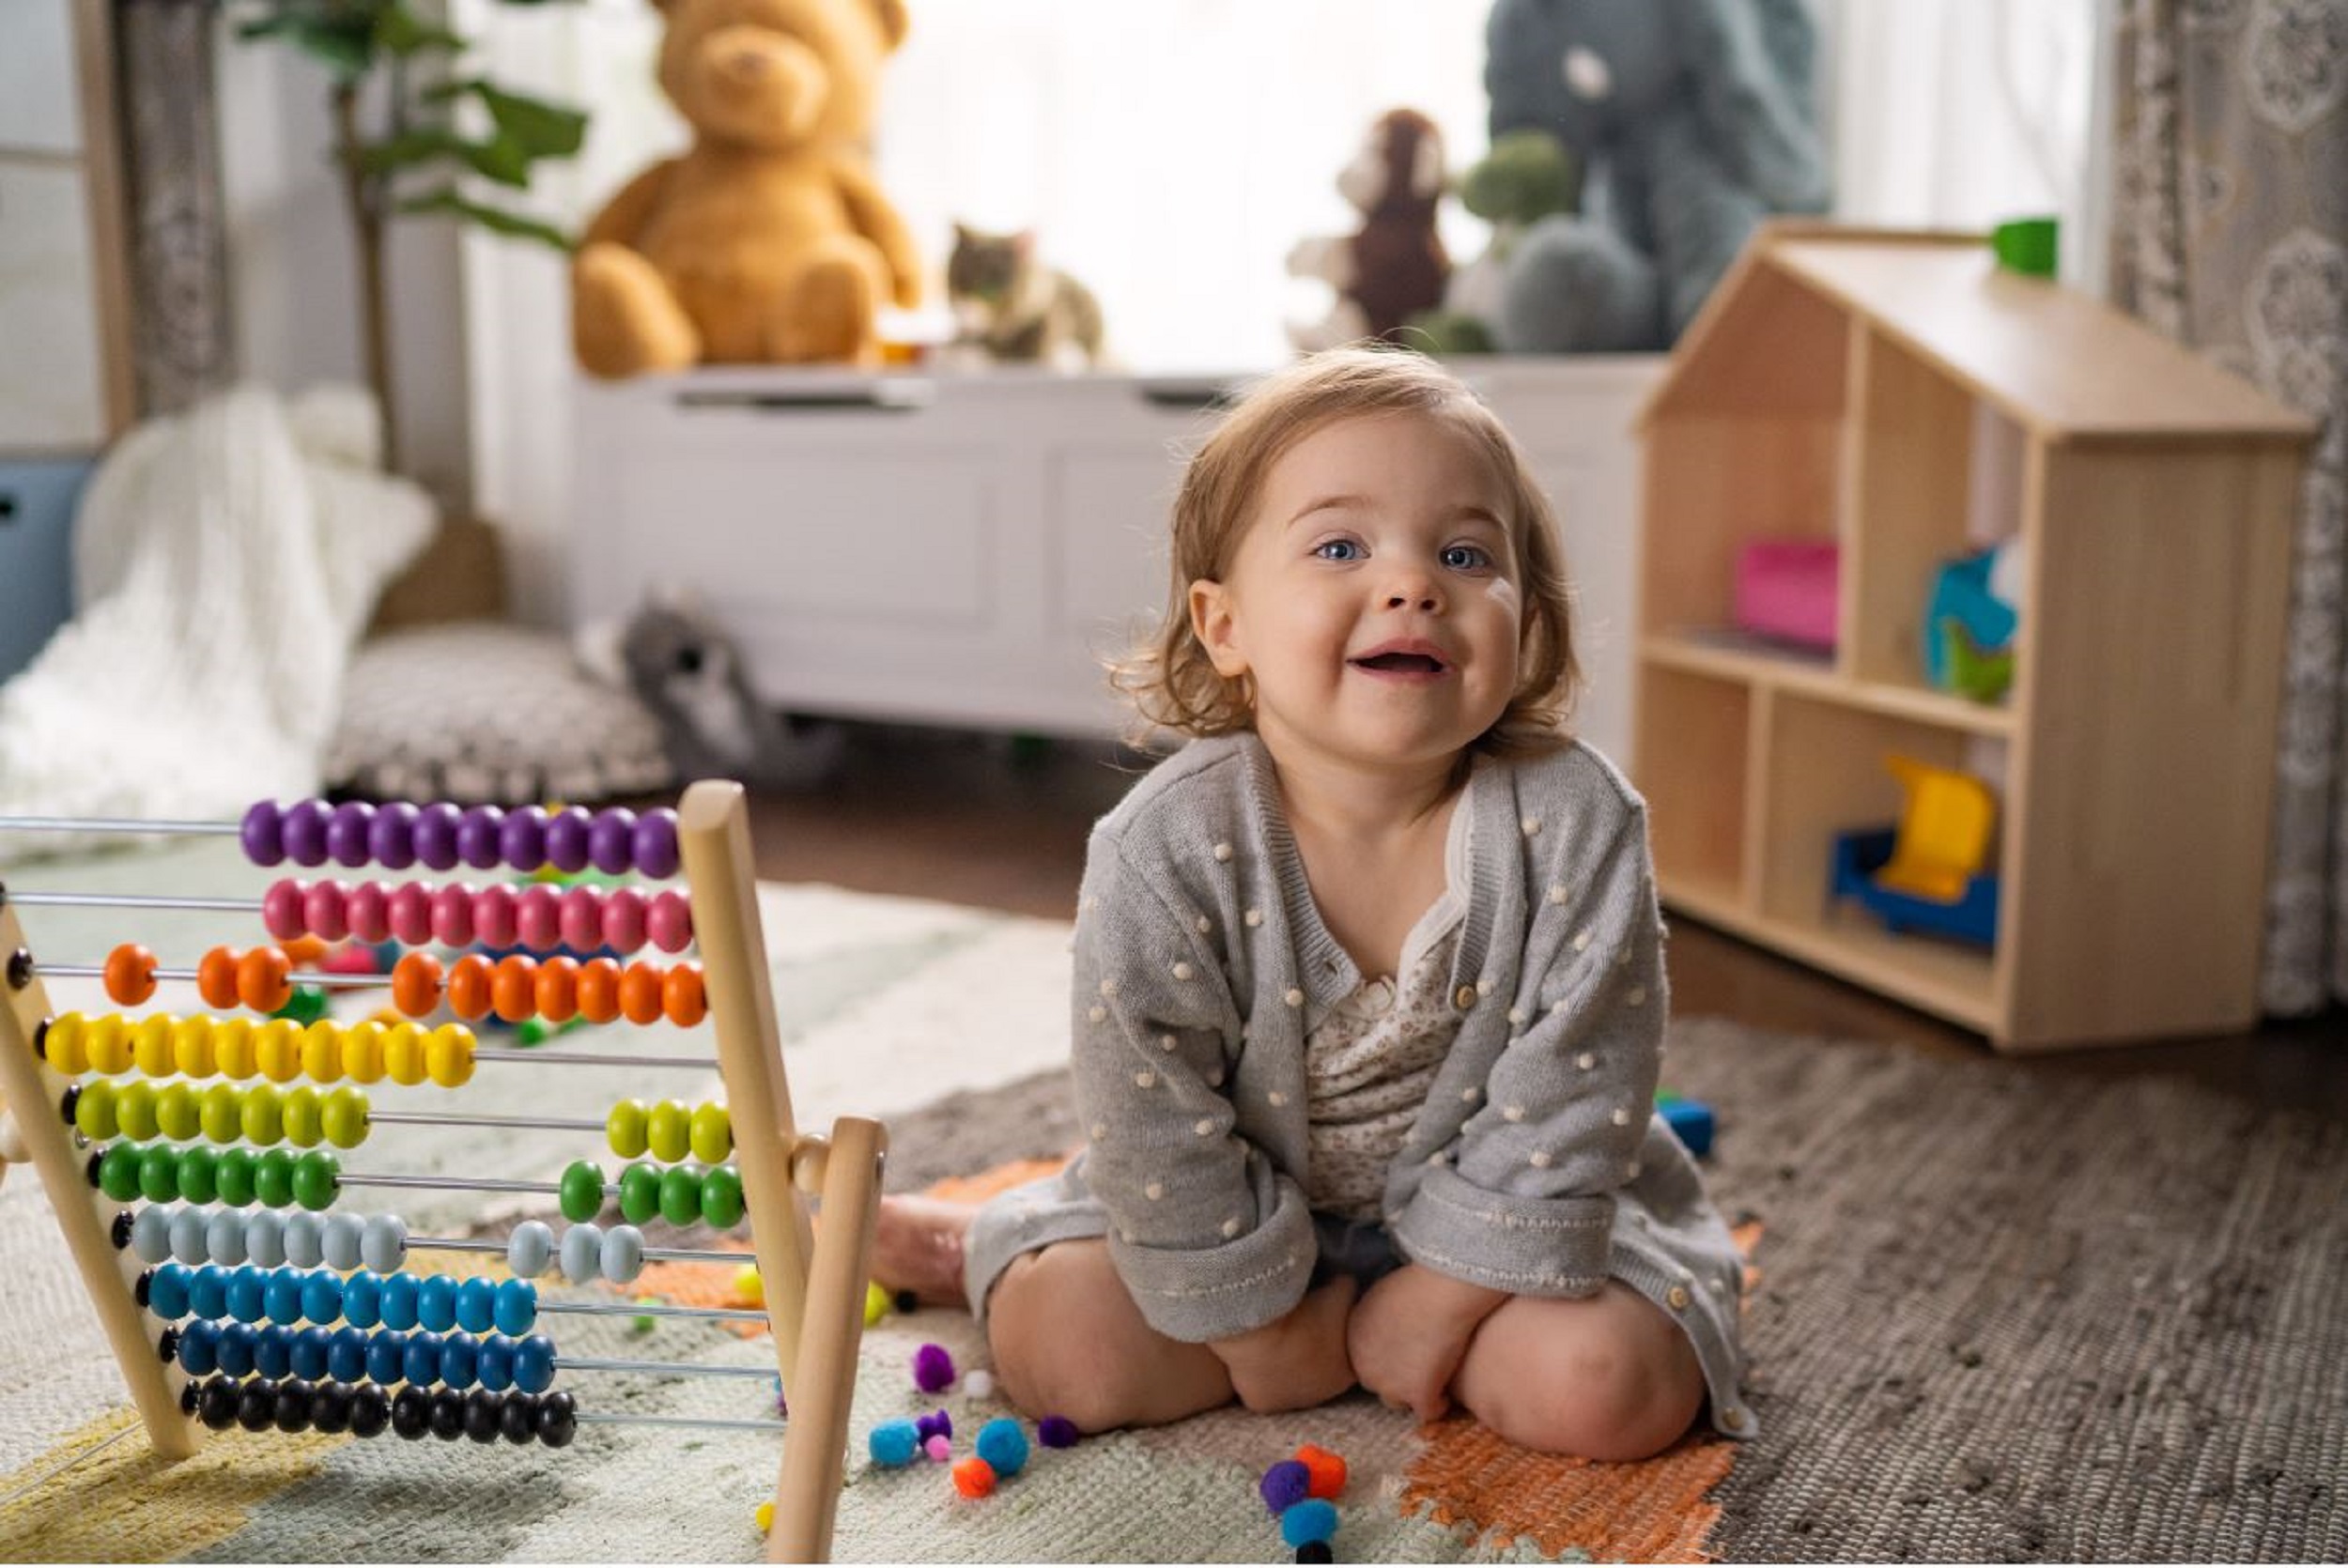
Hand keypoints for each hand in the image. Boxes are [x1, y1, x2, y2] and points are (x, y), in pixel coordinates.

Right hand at [1208, 1275, 1358, 1413]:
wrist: (1265, 1332)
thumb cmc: (1307, 1312)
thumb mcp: (1340, 1291)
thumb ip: (1350, 1293)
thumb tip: (1348, 1286)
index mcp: (1345, 1373)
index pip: (1347, 1357)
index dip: (1337, 1337)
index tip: (1323, 1318)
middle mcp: (1321, 1396)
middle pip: (1319, 1374)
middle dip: (1311, 1354)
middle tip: (1297, 1326)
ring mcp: (1290, 1403)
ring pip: (1289, 1383)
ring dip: (1285, 1365)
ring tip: (1273, 1336)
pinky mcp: (1262, 1403)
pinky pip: (1261, 1386)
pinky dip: (1258, 1370)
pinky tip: (1256, 1349)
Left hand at [1347, 1265, 1508, 1422]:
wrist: (1439, 1292)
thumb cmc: (1417, 1284)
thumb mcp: (1381, 1296)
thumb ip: (1377, 1318)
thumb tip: (1388, 1325)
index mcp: (1353, 1338)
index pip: (1364, 1360)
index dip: (1385, 1357)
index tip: (1404, 1351)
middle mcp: (1364, 1365)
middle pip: (1377, 1382)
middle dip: (1395, 1377)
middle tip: (1419, 1366)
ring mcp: (1389, 1384)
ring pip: (1397, 1401)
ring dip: (1412, 1394)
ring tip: (1433, 1382)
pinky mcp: (1417, 1396)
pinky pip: (1428, 1412)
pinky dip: (1439, 1404)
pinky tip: (1448, 1392)